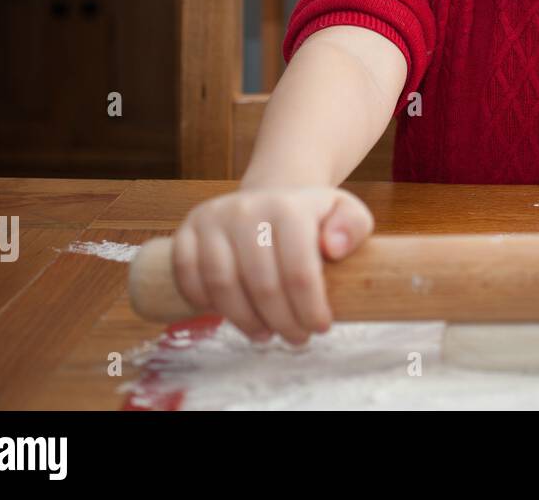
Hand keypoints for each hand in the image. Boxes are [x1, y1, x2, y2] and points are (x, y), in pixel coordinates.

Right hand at [171, 187, 373, 344]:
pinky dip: (204, 304)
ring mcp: (212, 218)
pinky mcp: (186, 230)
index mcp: (288, 206)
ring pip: (222, 285)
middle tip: (297, 338)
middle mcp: (246, 208)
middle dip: (283, 322)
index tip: (321, 327)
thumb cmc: (312, 218)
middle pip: (261, 284)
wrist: (270, 200)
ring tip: (266, 334)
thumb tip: (332, 248)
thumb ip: (352, 227)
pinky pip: (186, 276)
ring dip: (245, 320)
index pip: (298, 270)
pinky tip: (230, 316)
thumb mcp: (346, 213)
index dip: (310, 308)